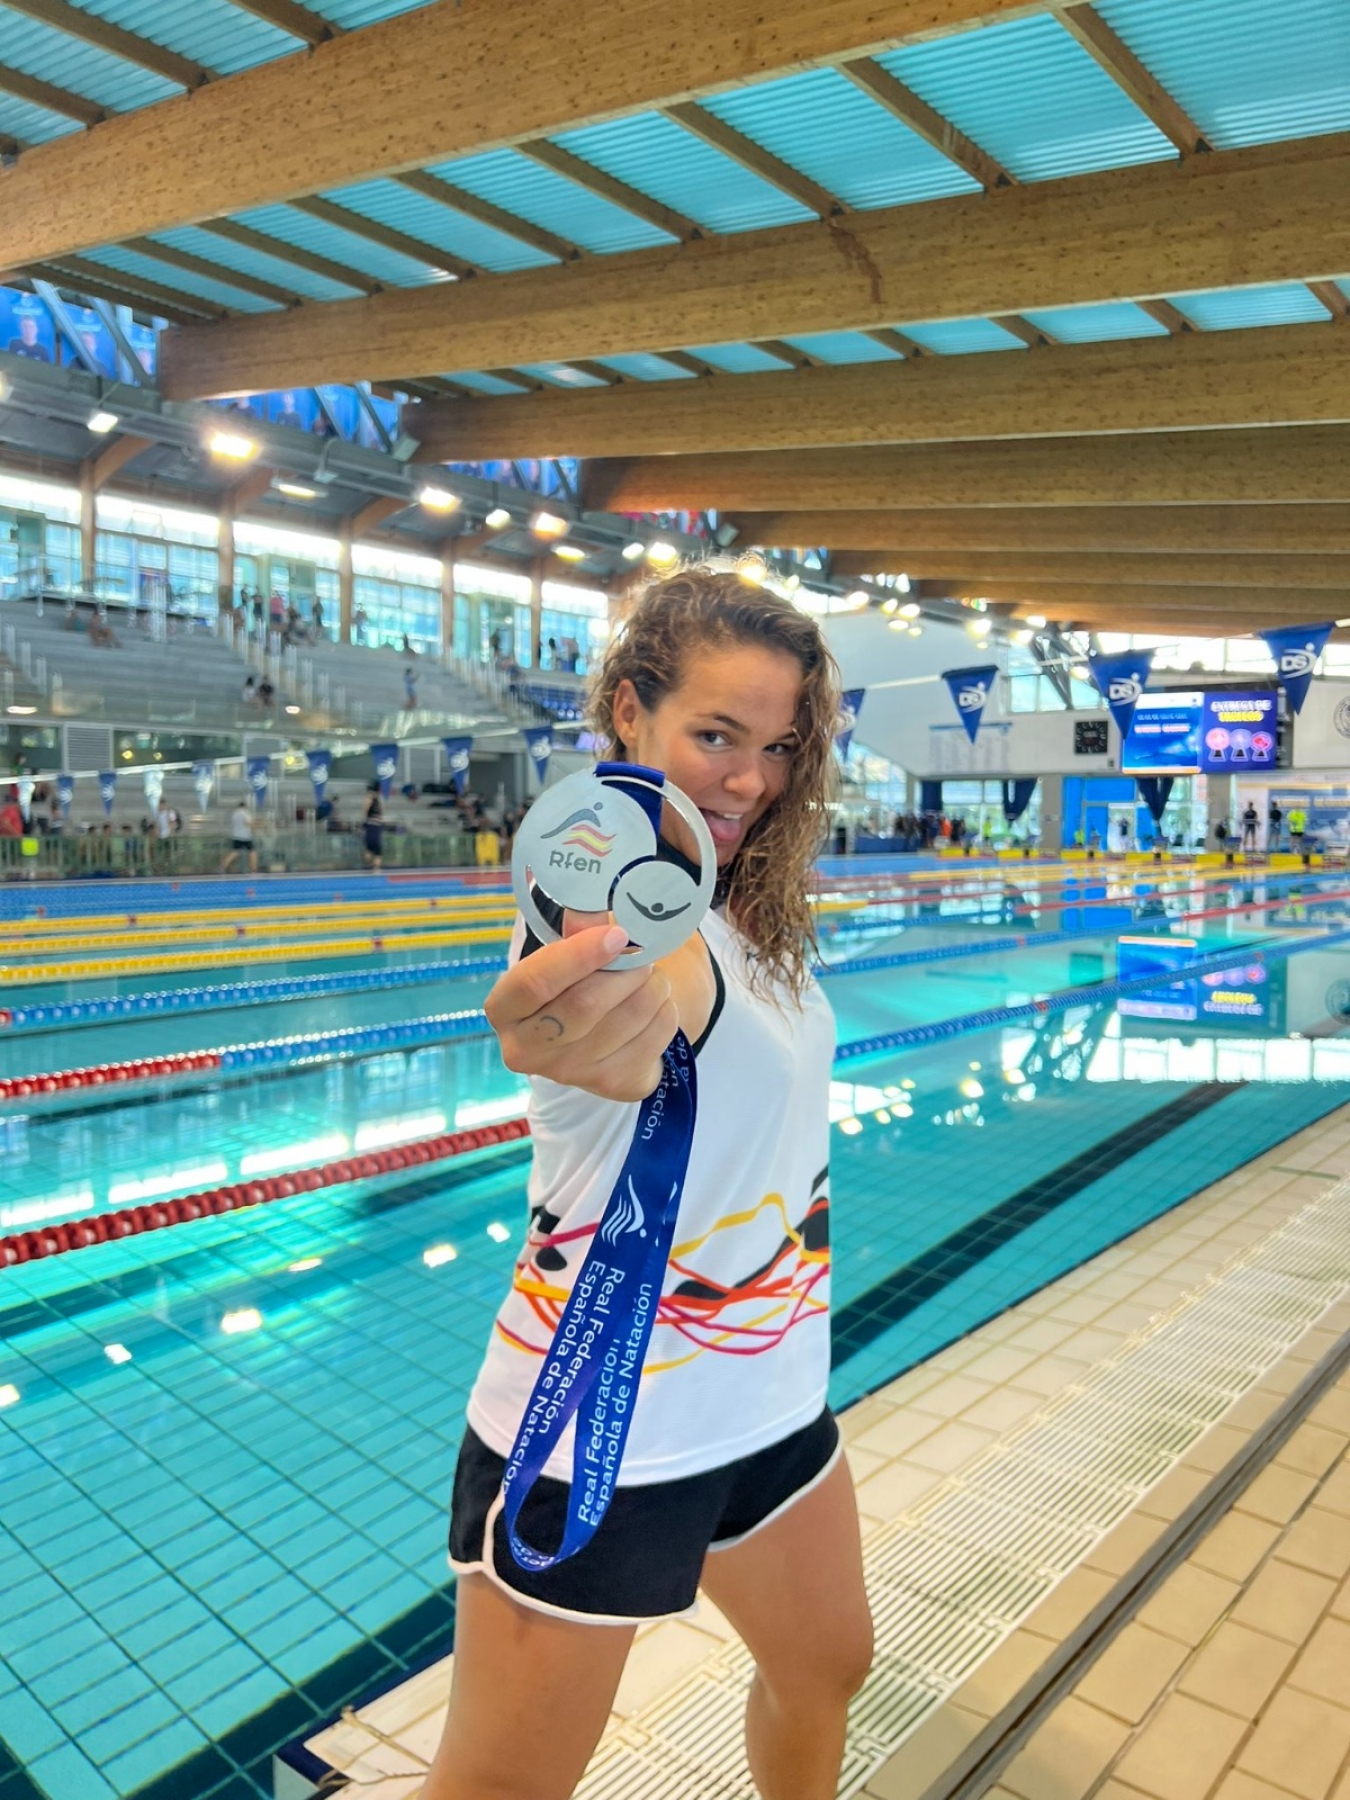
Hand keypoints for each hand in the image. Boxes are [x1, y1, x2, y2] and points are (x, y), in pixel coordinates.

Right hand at [485, 922, 676, 1102]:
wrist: (598, 1037)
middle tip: (640, 953)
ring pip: (629, 1017)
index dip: (578, 955)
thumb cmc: (572, 983)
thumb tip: (590, 898)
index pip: (534, 982)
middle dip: (624, 970)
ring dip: (653, 985)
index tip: (617, 934)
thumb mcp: (565, 952)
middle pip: (585, 1005)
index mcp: (504, 1010)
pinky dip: (666, 1008)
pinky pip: (657, 1034)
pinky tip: (654, 1003)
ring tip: (649, 975)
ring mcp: (571, 1074)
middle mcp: (527, 1050)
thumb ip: (576, 928)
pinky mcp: (613, 1085)